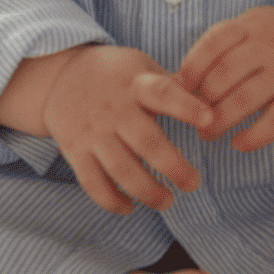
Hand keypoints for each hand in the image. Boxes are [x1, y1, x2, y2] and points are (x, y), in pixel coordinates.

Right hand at [40, 45, 212, 215]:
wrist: (60, 77)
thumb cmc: (115, 74)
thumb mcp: (141, 66)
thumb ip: (172, 85)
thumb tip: (214, 98)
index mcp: (135, 84)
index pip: (163, 93)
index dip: (187, 106)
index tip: (210, 119)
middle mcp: (113, 109)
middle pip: (146, 143)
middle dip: (173, 167)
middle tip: (193, 184)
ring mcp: (92, 132)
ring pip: (121, 169)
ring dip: (147, 191)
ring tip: (168, 201)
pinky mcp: (74, 151)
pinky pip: (93, 183)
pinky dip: (111, 201)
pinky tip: (130, 207)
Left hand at [177, 6, 273, 152]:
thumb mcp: (251, 31)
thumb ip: (220, 50)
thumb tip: (177, 84)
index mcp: (252, 25)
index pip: (213, 43)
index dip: (191, 68)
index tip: (177, 89)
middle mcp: (271, 45)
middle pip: (225, 74)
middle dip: (201, 100)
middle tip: (190, 118)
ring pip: (245, 100)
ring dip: (219, 122)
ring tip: (206, 135)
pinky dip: (254, 137)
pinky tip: (238, 145)